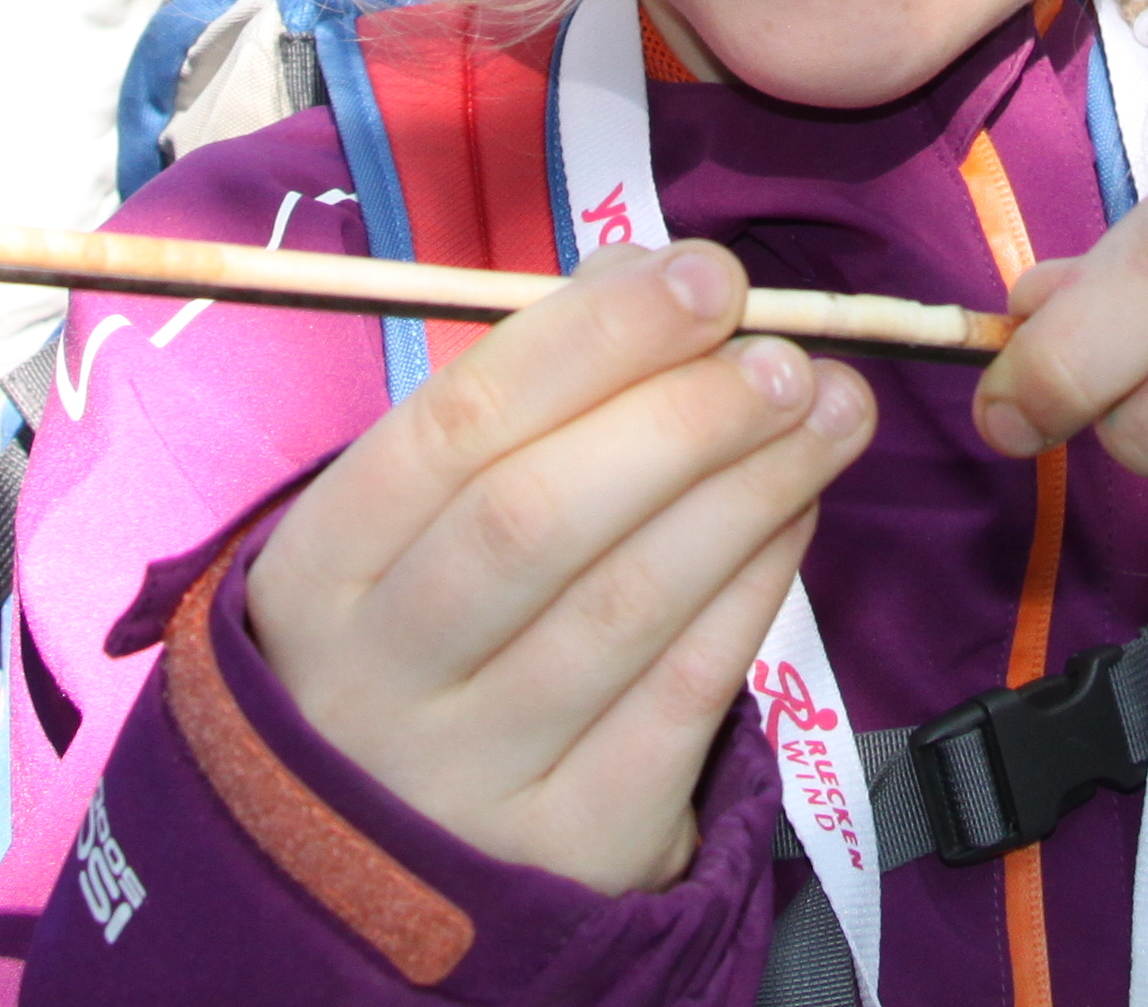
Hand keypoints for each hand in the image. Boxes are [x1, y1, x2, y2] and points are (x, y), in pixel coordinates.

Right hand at [248, 242, 875, 893]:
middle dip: (684, 418)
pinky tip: (796, 516)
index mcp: (315, 575)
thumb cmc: (415, 643)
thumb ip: (520, 399)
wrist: (386, 872)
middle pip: (537, 520)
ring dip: (748, 490)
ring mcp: (470, 779)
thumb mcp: (408, 533)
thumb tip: (650, 276)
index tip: (709, 277)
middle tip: (789, 358)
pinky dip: (751, 590)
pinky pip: (684, 699)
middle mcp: (374, 682)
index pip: (455, 425)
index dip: (594, 338)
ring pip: (625, 607)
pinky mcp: (573, 851)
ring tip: (832, 414)